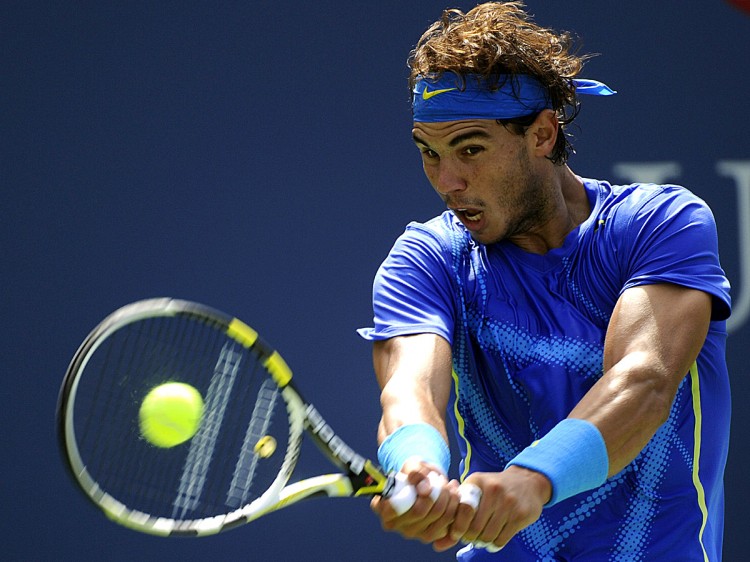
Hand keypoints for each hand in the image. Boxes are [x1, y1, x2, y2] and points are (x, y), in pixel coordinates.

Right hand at [371, 459, 460, 544]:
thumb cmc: (414, 473)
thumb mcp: (412, 466)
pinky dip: (455, 509)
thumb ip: (416, 473)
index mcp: (384, 508)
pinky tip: (454, 495)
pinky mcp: (430, 536)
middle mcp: (396, 525)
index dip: (413, 493)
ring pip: (437, 519)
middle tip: (442, 480)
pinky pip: (448, 526)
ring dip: (448, 500)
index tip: (429, 480)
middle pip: (421, 512)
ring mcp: (413, 533)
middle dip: (436, 493)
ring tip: (450, 485)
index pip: (398, 507)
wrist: (426, 482)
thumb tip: (425, 490)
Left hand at [433, 465, 550, 551]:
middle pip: (475, 527)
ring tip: (481, 539)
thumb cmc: (493, 490)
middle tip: (470, 538)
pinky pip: (502, 539)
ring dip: (482, 542)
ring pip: (488, 535)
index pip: (463, 509)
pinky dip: (494, 545)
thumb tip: (437, 545)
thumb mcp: (475, 492)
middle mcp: (493, 490)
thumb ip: (456, 514)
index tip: (456, 534)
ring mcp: (509, 502)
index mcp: (477, 482)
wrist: (526, 481)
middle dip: (470, 537)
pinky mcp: (521, 514)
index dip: (457, 527)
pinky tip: (493, 540)